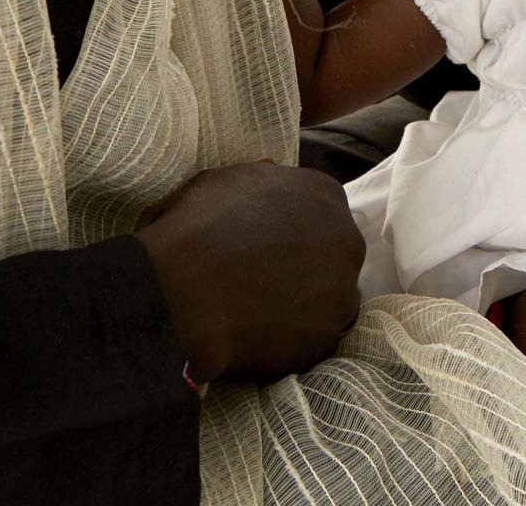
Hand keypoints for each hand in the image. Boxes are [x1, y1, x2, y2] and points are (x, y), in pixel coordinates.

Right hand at [135, 161, 364, 382]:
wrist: (179, 290)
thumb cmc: (195, 228)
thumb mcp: (224, 183)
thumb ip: (260, 184)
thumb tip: (267, 184)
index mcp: (325, 196)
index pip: (319, 216)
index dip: (289, 234)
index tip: (262, 249)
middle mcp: (346, 241)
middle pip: (330, 257)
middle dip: (301, 269)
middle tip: (258, 284)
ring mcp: (342, 292)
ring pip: (326, 301)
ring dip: (298, 308)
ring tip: (254, 316)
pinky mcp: (326, 338)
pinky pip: (309, 340)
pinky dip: (287, 343)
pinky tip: (254, 340)